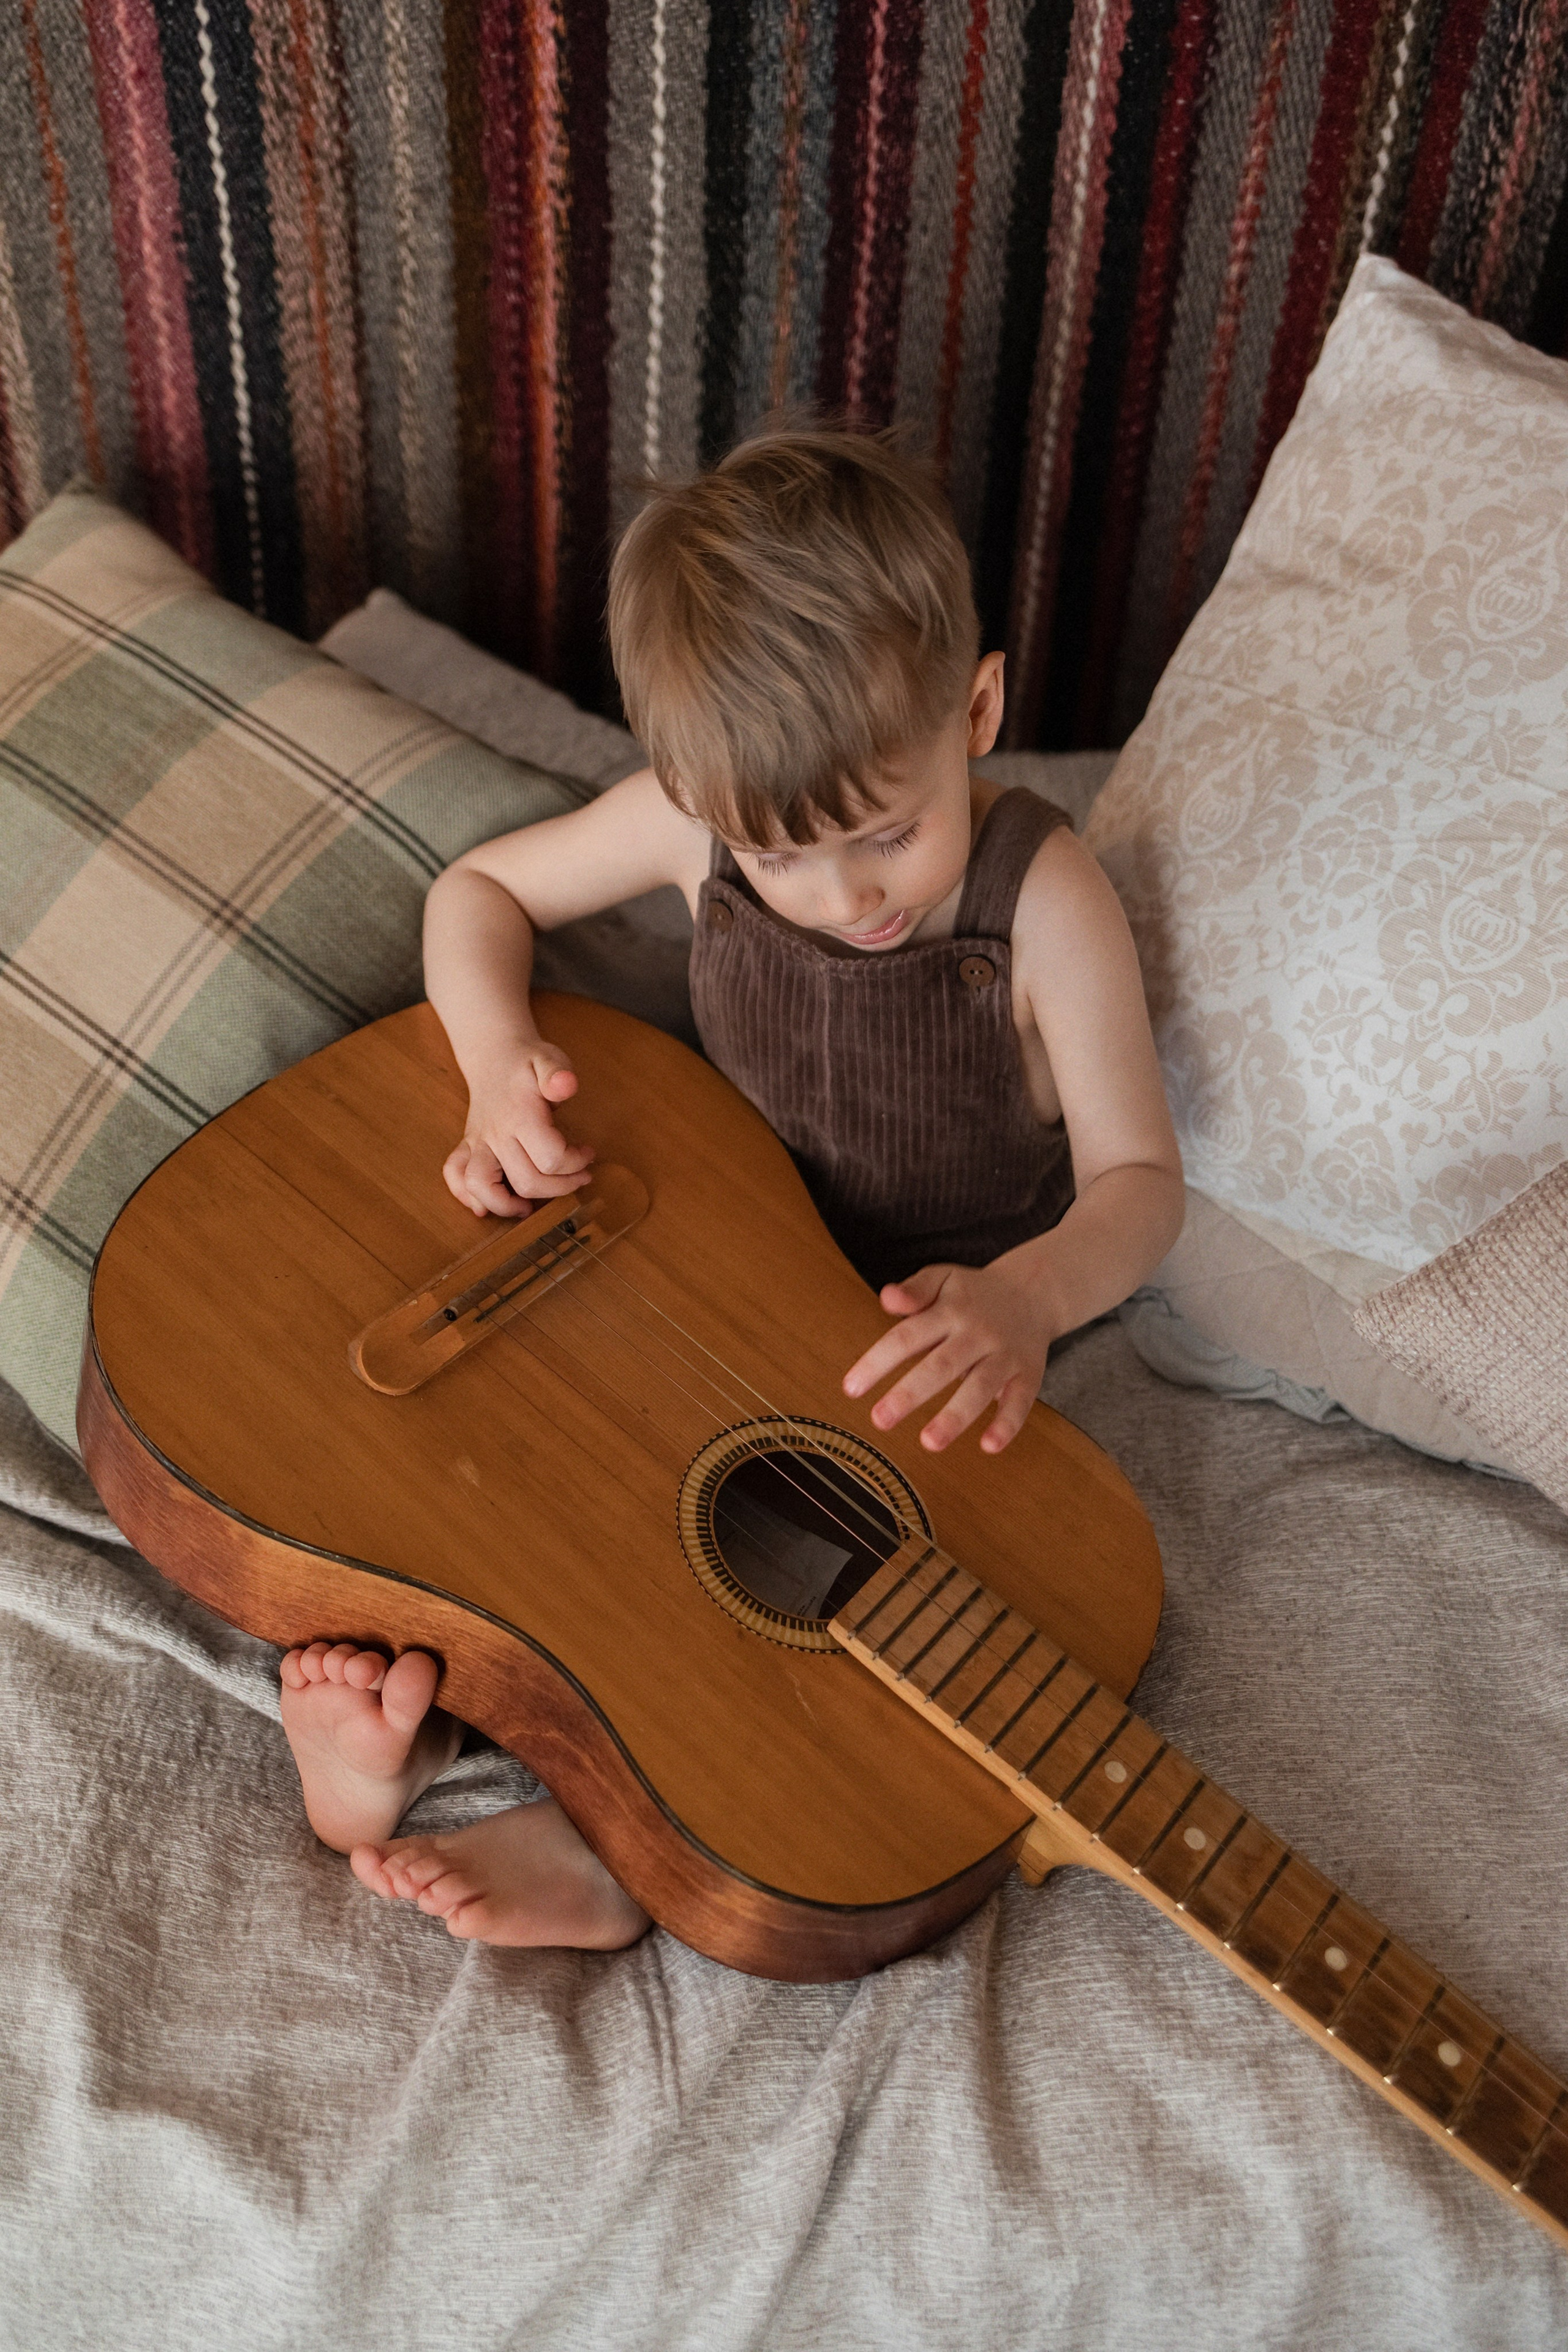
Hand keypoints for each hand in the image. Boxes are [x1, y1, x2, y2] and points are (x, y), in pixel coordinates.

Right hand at [442, 1040, 594, 1215]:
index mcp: (520, 1116)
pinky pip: (454, 1175)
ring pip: (481, 1186)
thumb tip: (565, 1085)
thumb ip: (558, 1073)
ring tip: (528, 1207)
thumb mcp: (549, 1059)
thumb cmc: (527, 1061)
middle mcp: (495, 1133)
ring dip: (505, 1205)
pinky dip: (465, 1195)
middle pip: (527, 1181)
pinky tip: (485, 1204)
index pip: (551, 1158)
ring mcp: (478, 1142)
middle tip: (577, 1178)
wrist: (494, 1055)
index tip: (587, 1154)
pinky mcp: (467, 1146)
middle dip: (559, 1188)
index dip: (576, 1164)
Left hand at [841, 1257, 1052, 1454]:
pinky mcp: (1028, 1375)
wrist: (1036, 1290)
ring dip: (955, 1417)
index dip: (877, 1362)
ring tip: (929, 1442)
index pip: (907, 1337)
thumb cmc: (975, 1292)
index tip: (850, 1388)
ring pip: (980, 1388)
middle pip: (941, 1366)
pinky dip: (1007, 1424)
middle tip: (880, 1420)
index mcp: (950, 1311)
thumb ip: (915, 1289)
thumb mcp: (943, 1277)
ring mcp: (1004, 1356)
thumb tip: (887, 1298)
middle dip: (909, 1394)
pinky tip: (988, 1446)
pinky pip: (1020, 1402)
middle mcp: (977, 1334)